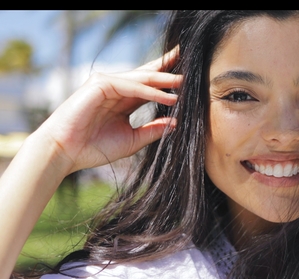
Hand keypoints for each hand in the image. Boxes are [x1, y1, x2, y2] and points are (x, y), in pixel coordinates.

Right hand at [35, 47, 181, 174]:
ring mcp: (108, 84)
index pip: (151, 86)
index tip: (189, 78)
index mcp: (125, 99)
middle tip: (191, 65)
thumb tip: (176, 123)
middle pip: (148, 75)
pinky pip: (131, 85)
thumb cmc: (95, 148)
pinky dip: (150, 90)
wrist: (67, 153)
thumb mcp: (133, 140)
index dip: (168, 80)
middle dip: (169, 69)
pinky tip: (167, 96)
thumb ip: (154, 130)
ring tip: (184, 83)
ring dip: (164, 80)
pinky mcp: (100, 84)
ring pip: (142, 78)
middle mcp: (117, 88)